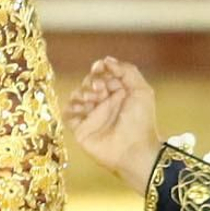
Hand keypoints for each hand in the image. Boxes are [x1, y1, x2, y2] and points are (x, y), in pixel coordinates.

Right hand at [65, 56, 160, 190]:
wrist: (134, 150)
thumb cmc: (141, 121)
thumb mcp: (142, 90)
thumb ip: (127, 71)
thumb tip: (106, 60)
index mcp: (118, 93)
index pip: (103, 74)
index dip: (99, 69)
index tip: (99, 68)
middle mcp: (104, 103)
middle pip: (88, 83)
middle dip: (91, 82)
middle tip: (100, 91)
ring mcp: (92, 116)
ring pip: (76, 96)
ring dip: (81, 93)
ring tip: (92, 101)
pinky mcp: (81, 129)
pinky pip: (68, 113)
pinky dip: (71, 107)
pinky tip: (82, 109)